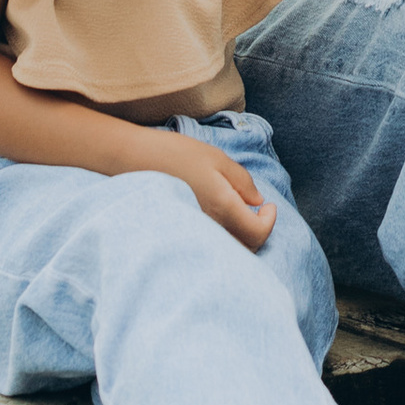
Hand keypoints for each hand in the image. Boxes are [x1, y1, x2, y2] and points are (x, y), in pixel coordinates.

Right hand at [136, 138, 276, 248]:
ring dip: (241, 236)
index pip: (258, 233)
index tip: (269, 206)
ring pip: (228, 250)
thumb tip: (257, 202)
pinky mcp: (183, 235)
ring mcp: (195, 234)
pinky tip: (219, 217)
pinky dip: (223, 239)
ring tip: (238, 211)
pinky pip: (210, 246)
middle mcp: (210, 228)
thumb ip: (242, 182)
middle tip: (258, 210)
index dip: (269, 221)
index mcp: (222, 208)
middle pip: (246, 248)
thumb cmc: (177, 154)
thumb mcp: (217, 159)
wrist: (135, 161)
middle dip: (258, 231)